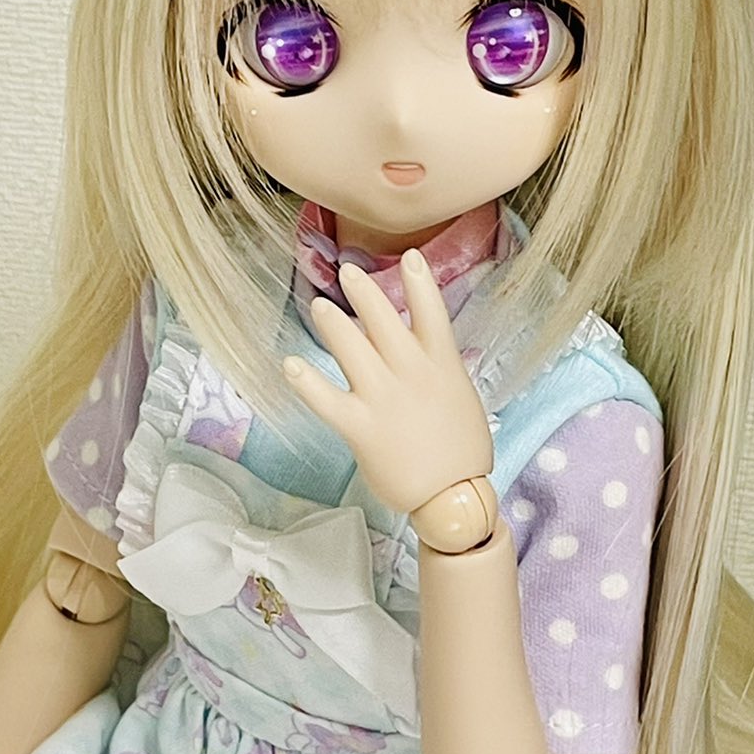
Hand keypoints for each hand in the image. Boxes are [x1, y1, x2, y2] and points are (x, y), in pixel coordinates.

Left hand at [282, 250, 493, 514]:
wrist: (455, 497)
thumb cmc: (462, 453)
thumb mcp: (460, 399)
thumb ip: (438, 372)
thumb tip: (418, 351)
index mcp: (442, 366)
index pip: (431, 312)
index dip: (419, 281)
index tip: (408, 255)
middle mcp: (412, 374)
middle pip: (384, 320)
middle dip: (364, 293)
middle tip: (347, 272)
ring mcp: (385, 398)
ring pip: (352, 349)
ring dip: (333, 324)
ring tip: (319, 306)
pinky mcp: (361, 427)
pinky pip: (326, 399)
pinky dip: (306, 381)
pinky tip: (290, 365)